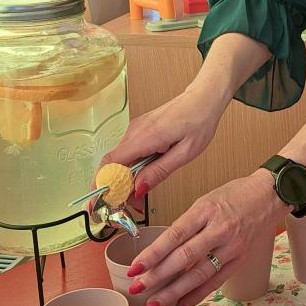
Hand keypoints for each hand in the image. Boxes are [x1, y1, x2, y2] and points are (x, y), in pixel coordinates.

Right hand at [101, 82, 222, 202]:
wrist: (203, 98)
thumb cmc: (199, 121)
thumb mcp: (185, 153)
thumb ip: (159, 171)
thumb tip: (138, 189)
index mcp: (146, 136)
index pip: (111, 163)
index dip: (102, 184)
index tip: (102, 202)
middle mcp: (135, 131)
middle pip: (111, 164)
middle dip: (112, 187)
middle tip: (124, 206)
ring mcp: (135, 129)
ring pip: (118, 159)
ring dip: (122, 179)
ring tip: (136, 196)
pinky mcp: (139, 130)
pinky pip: (127, 152)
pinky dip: (130, 168)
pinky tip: (141, 177)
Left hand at [125, 169, 289, 305]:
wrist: (270, 195)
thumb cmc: (236, 194)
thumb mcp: (206, 200)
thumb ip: (187, 224)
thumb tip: (163, 249)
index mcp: (206, 210)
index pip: (175, 235)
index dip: (153, 254)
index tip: (135, 267)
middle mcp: (219, 230)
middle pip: (184, 258)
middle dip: (157, 276)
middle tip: (136, 288)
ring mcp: (231, 247)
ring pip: (198, 275)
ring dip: (173, 293)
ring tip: (152, 304)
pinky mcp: (239, 259)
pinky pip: (215, 282)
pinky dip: (196, 296)